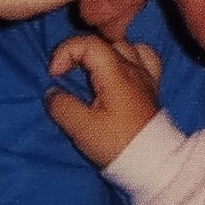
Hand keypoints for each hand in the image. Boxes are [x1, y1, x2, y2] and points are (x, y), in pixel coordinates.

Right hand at [46, 34, 160, 166]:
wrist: (152, 162)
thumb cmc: (116, 143)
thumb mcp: (82, 128)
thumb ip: (62, 106)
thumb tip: (51, 92)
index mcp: (117, 73)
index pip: (89, 43)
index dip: (65, 51)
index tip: (54, 74)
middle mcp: (134, 67)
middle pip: (104, 42)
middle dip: (79, 52)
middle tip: (66, 74)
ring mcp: (146, 75)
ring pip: (125, 46)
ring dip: (102, 53)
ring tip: (89, 71)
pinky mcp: (152, 86)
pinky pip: (145, 57)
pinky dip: (129, 56)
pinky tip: (119, 69)